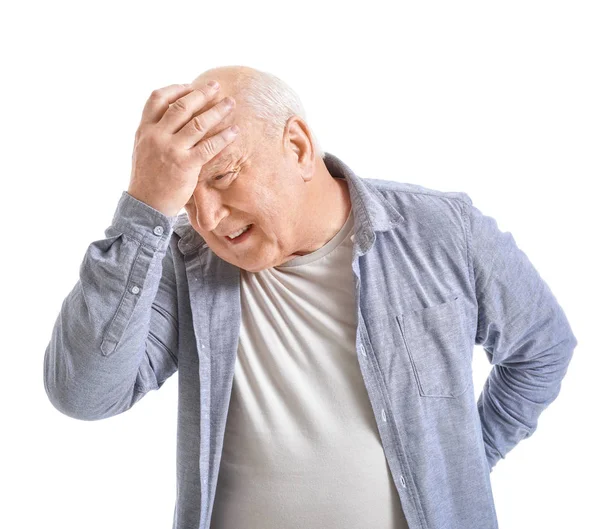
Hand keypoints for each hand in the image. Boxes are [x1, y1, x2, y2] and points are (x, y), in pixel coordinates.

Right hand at [127, 80, 237, 216]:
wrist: (145, 205)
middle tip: (216, 86)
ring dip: (217, 111)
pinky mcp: (186, 165)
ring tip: (230, 103)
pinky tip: (234, 131)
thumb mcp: (143, 148)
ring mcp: (171, 150)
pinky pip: (209, 146)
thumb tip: (173, 116)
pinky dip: (224, 137)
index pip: (157, 98)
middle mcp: (156, 135)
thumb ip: (156, 131)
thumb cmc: (148, 178)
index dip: (176, 89)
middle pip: (182, 106)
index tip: (191, 86)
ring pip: (198, 123)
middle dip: (201, 93)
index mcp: (144, 129)